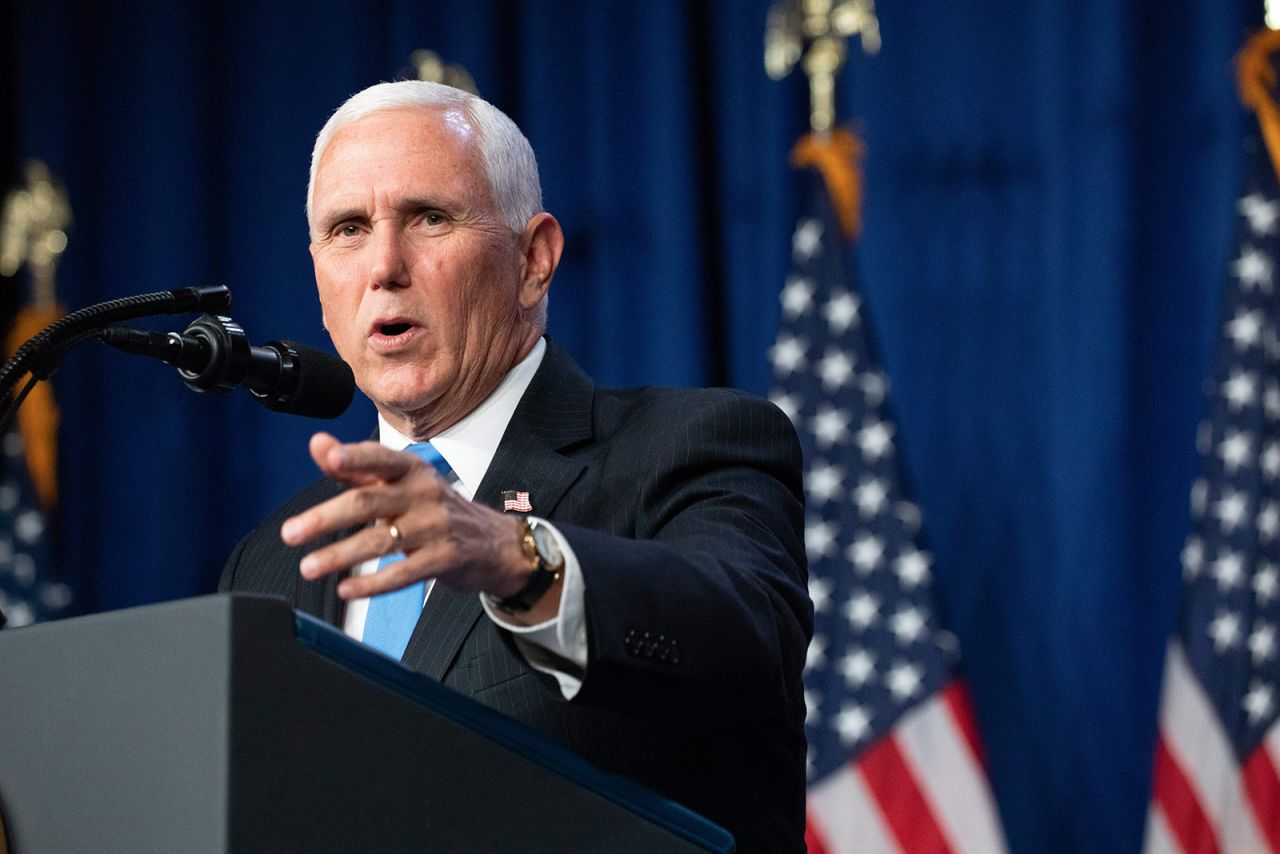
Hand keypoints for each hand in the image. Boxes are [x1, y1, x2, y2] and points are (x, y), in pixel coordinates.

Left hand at [280, 433, 554, 618]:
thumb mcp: (402, 483)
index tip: (330, 458)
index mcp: (411, 469)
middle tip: (290, 533)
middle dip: (326, 518)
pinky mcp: (445, 559)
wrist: (494, 543)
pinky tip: (347, 590)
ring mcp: (436, 526)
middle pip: (369, 502)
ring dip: (340, 555)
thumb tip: (317, 444)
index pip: (379, 458)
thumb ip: (356, 467)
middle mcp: (424, 493)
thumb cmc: (436, 509)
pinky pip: (403, 573)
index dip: (355, 457)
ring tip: (308, 567)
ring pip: (380, 541)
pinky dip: (372, 584)